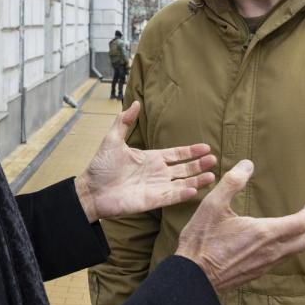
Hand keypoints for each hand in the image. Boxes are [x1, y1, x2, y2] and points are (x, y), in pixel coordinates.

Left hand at [75, 101, 215, 222]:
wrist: (90, 190)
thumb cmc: (100, 166)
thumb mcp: (113, 140)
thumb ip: (124, 121)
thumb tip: (135, 103)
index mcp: (151, 158)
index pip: (177, 154)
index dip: (191, 151)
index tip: (206, 147)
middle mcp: (157, 173)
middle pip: (184, 168)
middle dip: (199, 164)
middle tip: (214, 160)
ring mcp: (156, 187)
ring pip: (182, 183)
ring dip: (197, 179)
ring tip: (212, 175)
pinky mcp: (152, 201)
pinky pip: (171, 197)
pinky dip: (183, 194)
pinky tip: (195, 189)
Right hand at [175, 160, 304, 292]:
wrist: (193, 276)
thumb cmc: (202, 240)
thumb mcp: (213, 205)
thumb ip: (232, 182)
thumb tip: (248, 164)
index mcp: (264, 233)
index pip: (299, 223)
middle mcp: (270, 251)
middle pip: (304, 242)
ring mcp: (264, 265)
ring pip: (294, 253)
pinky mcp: (256, 273)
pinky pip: (281, 261)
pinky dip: (290, 251)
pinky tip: (284, 249)